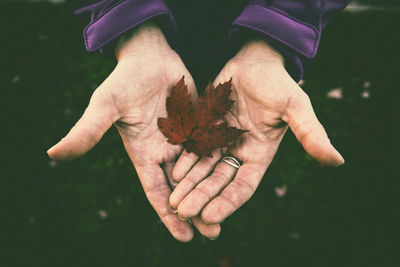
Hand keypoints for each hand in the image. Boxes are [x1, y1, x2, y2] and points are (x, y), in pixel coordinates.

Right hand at [47, 22, 219, 240]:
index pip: (157, 192)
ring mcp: (184, 139)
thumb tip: (53, 154)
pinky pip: (212, 148)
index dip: (168, 215)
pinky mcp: (199, 125)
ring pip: (200, 173)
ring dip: (211, 192)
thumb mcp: (105, 105)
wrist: (150, 56)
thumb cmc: (126, 79)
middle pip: (182, 188)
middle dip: (195, 210)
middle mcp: (165, 151)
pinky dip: (221, 165)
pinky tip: (236, 178)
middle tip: (212, 233)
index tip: (184, 238)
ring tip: (226, 213)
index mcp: (144, 154)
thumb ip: (87, 130)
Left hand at [169, 39, 343, 223]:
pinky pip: (194, 148)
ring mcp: (221, 140)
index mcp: (260, 154)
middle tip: (183, 212)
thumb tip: (337, 160)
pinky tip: (172, 173)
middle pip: (218, 181)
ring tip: (173, 201)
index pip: (243, 185)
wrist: (254, 60)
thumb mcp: (296, 107)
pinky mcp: (206, 128)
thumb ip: (311, 133)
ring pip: (203, 168)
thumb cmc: (277, 82)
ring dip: (189, 185)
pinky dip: (184, 161)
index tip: (210, 216)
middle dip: (201, 197)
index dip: (227, 201)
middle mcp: (239, 152)